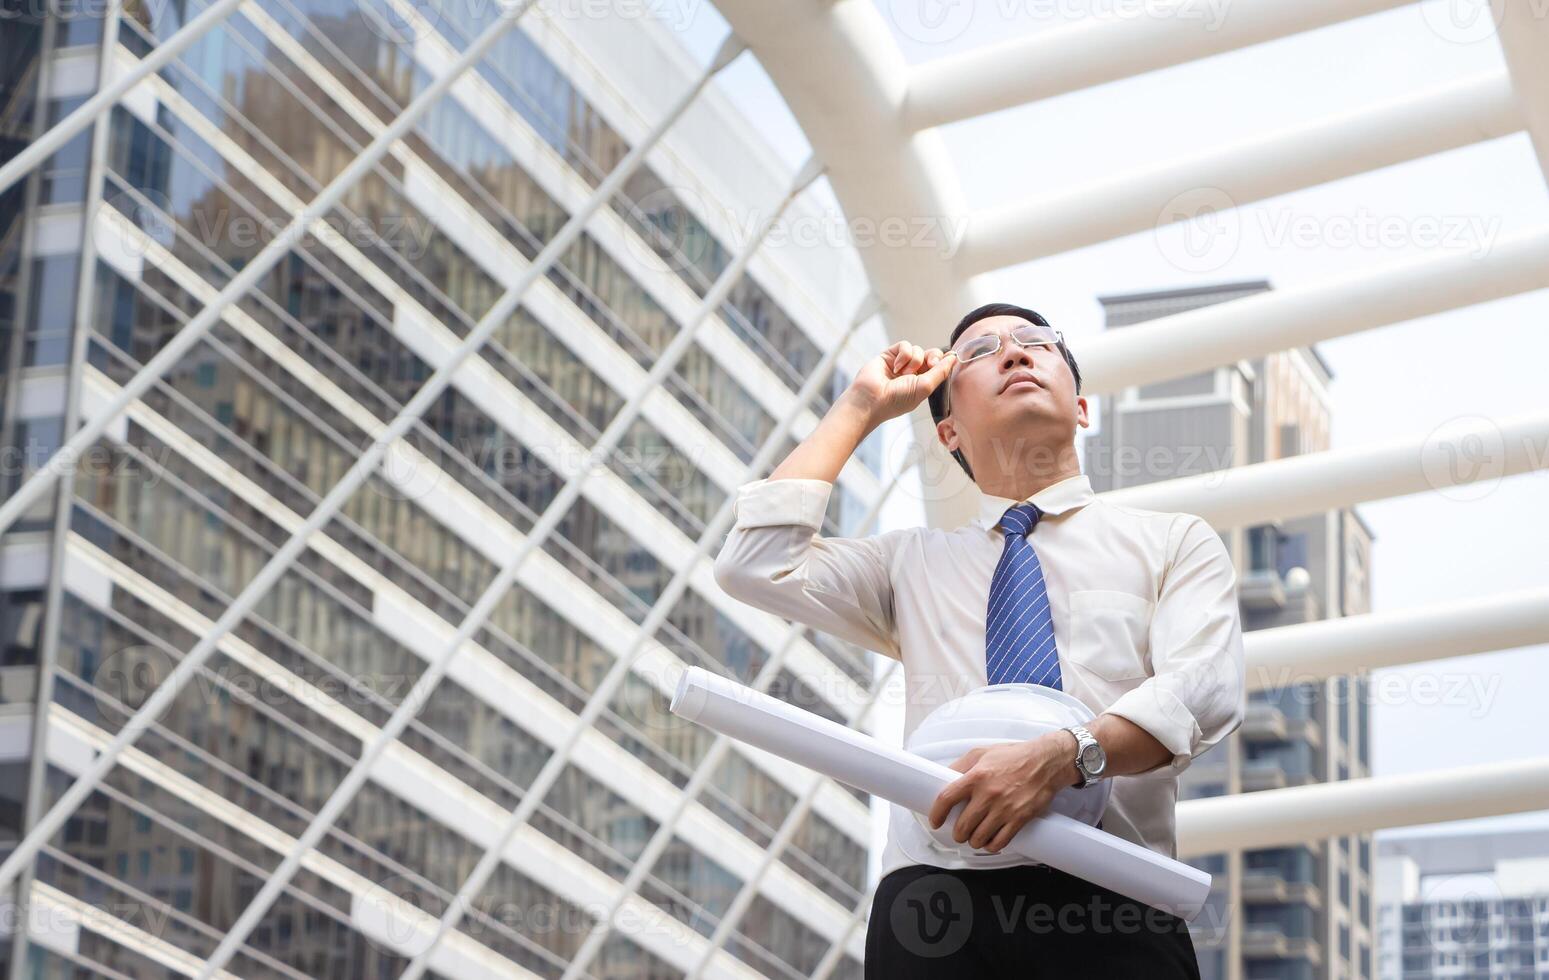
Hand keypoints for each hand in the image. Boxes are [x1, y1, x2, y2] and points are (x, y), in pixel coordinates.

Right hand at [844, 342, 954, 424]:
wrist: (871, 399)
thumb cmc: (898, 399)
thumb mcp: (926, 387)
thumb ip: (941, 371)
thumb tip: (954, 357)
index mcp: (923, 383)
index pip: (939, 366)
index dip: (944, 361)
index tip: (950, 357)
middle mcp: (912, 373)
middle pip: (930, 355)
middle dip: (932, 357)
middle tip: (929, 365)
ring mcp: (900, 364)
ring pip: (917, 350)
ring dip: (914, 360)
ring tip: (903, 373)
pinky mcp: (889, 355)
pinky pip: (905, 345)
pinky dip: (903, 355)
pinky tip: (895, 367)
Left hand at [926, 733, 1078, 853]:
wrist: (1046, 762)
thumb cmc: (1015, 756)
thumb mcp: (982, 753)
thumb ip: (961, 765)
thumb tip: (943, 778)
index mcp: (976, 776)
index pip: (947, 799)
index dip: (937, 814)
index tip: (935, 821)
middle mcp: (988, 794)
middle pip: (962, 826)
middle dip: (958, 833)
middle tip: (960, 832)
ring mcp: (1004, 809)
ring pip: (979, 838)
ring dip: (974, 841)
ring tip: (975, 837)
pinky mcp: (1019, 819)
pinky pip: (999, 842)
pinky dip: (992, 846)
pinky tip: (991, 842)